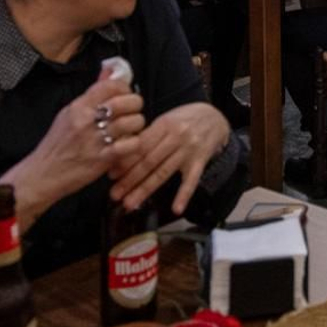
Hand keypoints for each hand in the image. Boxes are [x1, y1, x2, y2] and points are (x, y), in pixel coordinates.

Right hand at [1, 73, 144, 230]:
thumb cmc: (57, 144)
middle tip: (132, 112)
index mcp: (78, 106)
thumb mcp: (68, 113)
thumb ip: (91, 93)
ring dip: (137, 125)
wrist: (42, 174)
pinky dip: (134, 143)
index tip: (125, 95)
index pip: (110, 85)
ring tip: (131, 129)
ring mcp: (95, 139)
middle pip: (127, 102)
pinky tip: (127, 145)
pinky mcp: (102, 159)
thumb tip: (109, 71)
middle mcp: (87, 120)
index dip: (124, 88)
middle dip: (135, 105)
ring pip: (133, 122)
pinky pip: (130, 144)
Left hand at [110, 102, 230, 214]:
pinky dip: (184, 195)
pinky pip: (191, 180)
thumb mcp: (166, 119)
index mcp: (164, 125)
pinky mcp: (200, 161)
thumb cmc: (185, 118)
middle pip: (149, 162)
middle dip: (129, 179)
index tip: (111, 176)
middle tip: (114, 195)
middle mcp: (176, 137)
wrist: (215, 117)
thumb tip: (122, 153)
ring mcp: (189, 150)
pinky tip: (176, 209)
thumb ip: (148, 135)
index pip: (140, 146)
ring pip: (164, 173)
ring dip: (145, 190)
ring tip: (130, 204)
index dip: (125, 162)